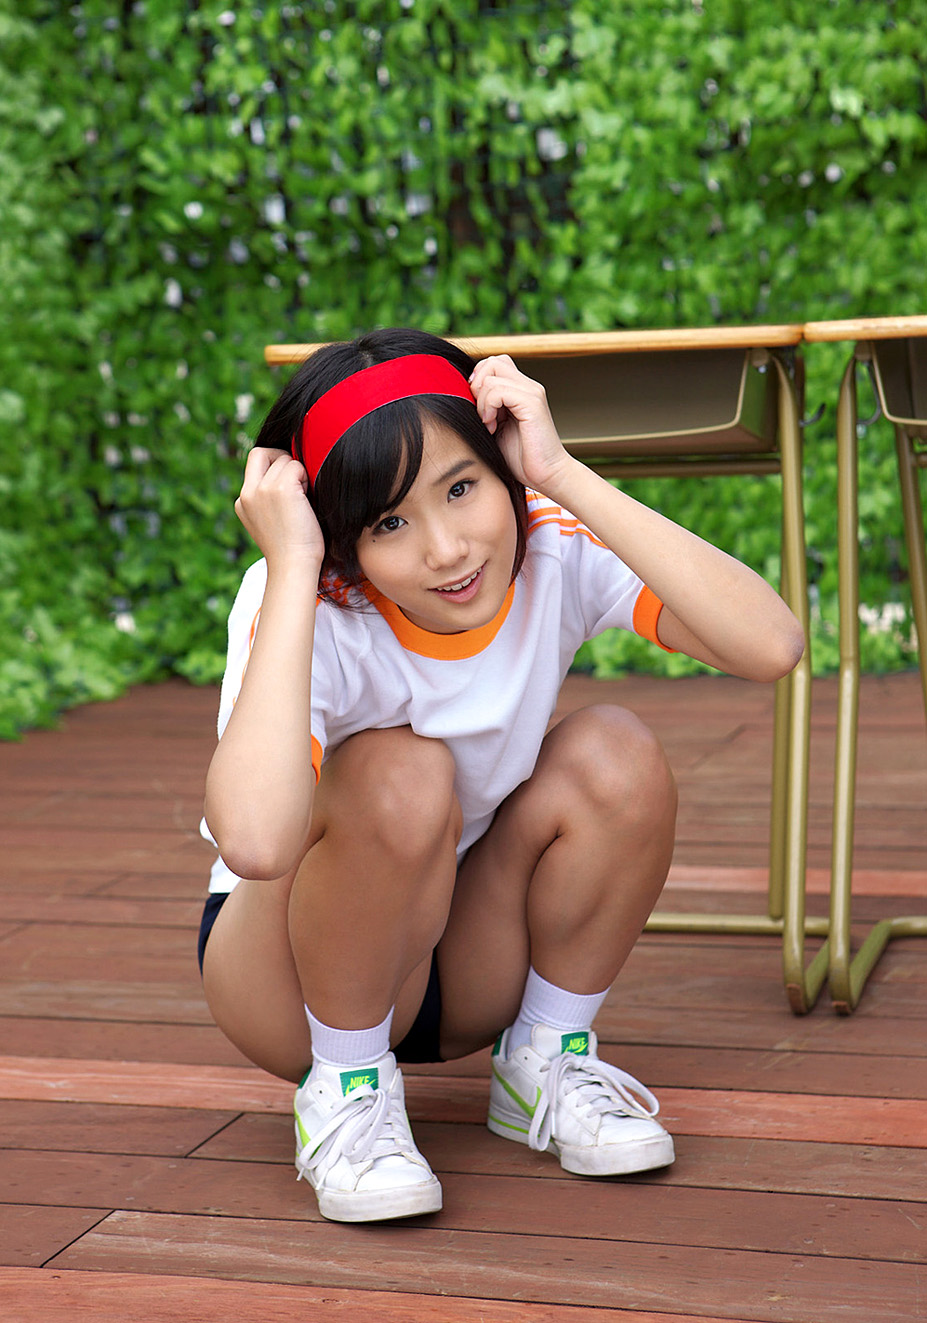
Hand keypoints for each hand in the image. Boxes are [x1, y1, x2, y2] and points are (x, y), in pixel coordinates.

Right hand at [234, 447, 324, 570]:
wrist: (294, 566)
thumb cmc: (292, 550)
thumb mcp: (271, 521)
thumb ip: (269, 499)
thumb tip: (290, 475)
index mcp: (243, 502)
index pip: (254, 463)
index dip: (273, 466)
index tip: (289, 486)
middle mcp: (247, 493)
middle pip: (262, 452)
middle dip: (282, 460)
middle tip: (297, 483)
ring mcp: (262, 489)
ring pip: (284, 459)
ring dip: (298, 474)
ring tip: (303, 499)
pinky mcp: (280, 488)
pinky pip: (296, 465)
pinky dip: (305, 477)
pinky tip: (307, 499)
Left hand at [468, 355, 574, 494]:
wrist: (548, 476)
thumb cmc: (522, 459)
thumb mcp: (496, 428)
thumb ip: (485, 409)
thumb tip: (461, 396)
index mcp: (520, 391)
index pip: (493, 364)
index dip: (478, 381)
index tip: (476, 409)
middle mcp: (528, 387)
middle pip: (492, 361)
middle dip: (477, 385)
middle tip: (480, 413)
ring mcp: (532, 392)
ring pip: (491, 373)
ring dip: (481, 400)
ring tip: (488, 424)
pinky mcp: (532, 403)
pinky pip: (498, 390)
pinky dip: (488, 407)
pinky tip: (492, 427)